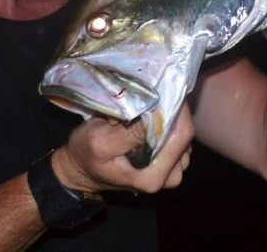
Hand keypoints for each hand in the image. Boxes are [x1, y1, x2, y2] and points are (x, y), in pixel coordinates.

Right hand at [51, 104, 194, 193]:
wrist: (81, 169)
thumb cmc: (87, 154)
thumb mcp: (100, 141)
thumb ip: (131, 132)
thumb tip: (157, 113)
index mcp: (154, 177)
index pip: (182, 135)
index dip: (177, 108)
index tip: (165, 89)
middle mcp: (170, 176)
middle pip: (185, 134)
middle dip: (169, 113)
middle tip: (148, 100)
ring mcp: (172, 169)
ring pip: (182, 134)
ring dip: (167, 118)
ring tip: (143, 114)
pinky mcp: (170, 161)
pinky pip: (177, 136)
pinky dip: (165, 124)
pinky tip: (146, 122)